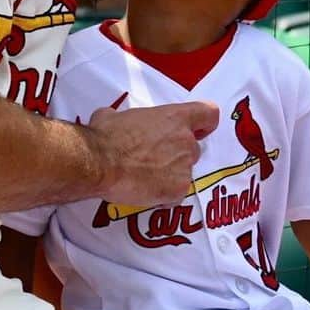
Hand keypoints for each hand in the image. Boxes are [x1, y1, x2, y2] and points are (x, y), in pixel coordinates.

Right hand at [85, 101, 218, 206]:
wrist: (100, 163)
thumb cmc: (106, 136)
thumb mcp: (112, 115)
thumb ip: (124, 118)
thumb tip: (111, 119)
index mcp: (174, 117)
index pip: (208, 114)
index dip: (204, 124)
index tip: (198, 130)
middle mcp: (185, 141)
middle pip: (193, 148)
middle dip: (177, 154)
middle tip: (155, 158)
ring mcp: (184, 167)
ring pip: (183, 172)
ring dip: (169, 175)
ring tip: (144, 178)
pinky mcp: (177, 190)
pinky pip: (175, 194)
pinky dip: (163, 195)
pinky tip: (144, 192)